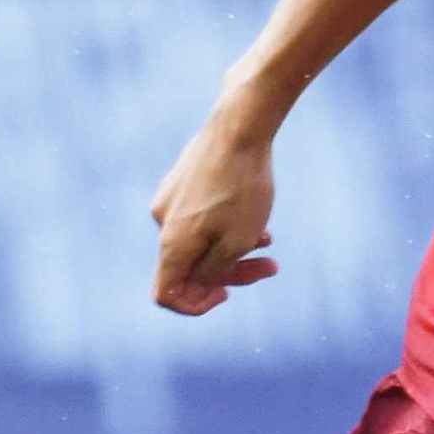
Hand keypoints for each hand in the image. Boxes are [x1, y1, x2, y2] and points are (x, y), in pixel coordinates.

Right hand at [148, 121, 281, 313]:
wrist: (240, 128)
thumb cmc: (242, 188)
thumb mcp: (236, 242)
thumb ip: (213, 272)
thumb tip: (197, 285)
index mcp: (172, 244)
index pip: (165, 293)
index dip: (193, 305)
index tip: (225, 294)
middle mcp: (163, 222)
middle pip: (191, 267)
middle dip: (231, 273)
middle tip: (270, 267)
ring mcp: (171, 199)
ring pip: (200, 240)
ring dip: (234, 248)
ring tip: (269, 241)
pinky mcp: (182, 181)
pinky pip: (201, 217)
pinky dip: (227, 225)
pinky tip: (258, 217)